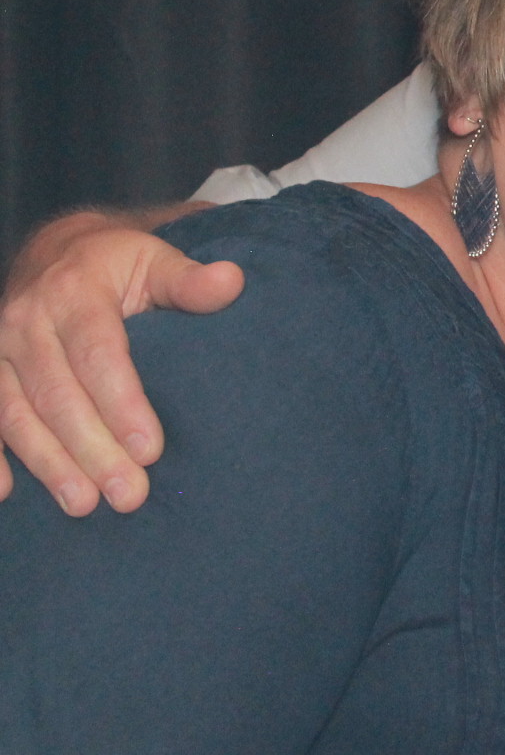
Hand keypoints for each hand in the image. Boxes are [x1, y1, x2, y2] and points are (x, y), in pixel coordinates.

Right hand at [0, 206, 238, 514]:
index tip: (150, 449)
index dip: (122, 404)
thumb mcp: (154, 259)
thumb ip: (187, 280)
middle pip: (58, 394)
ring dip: (48, 462)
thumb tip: (232, 281)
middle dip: (92, 448)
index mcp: (74, 293)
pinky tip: (6, 493)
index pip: (98, 354)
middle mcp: (27, 322)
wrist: (54, 250)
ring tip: (83, 504)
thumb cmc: (115, 263)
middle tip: (129, 494)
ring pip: (16, 413)